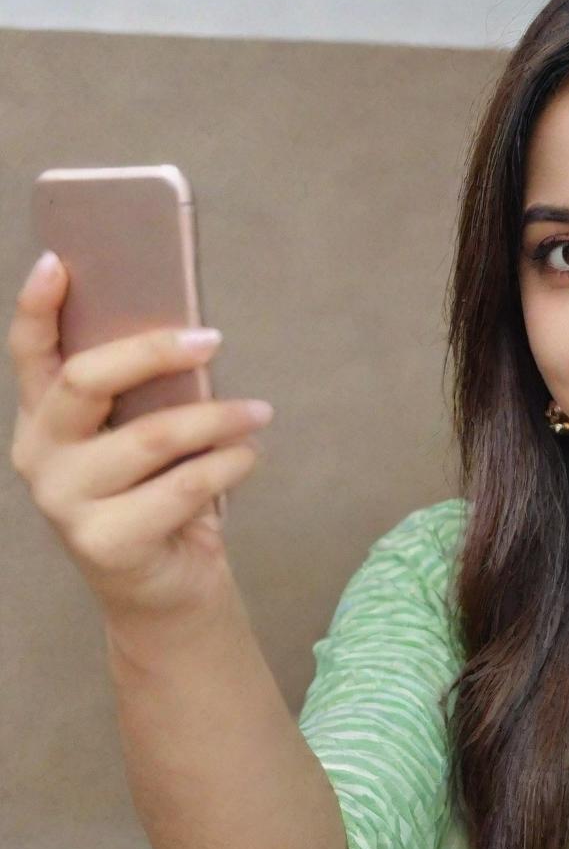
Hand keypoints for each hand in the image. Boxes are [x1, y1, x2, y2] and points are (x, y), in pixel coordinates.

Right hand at [7, 250, 274, 624]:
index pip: (31, 353)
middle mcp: (40, 455)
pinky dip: (229, 463)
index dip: (38, 306)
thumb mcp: (149, 436)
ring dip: (218, 417)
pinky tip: (249, 455)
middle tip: (213, 339)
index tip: (58, 261)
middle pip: (88, 379)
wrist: (167, 587)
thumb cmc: (162, 495)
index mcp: (45, 418)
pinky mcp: (104, 542)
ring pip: (151, 436)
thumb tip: (192, 336)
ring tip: (258, 411)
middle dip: (155, 351)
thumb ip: (150, 395)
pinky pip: (183, 486)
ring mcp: (64, 502)